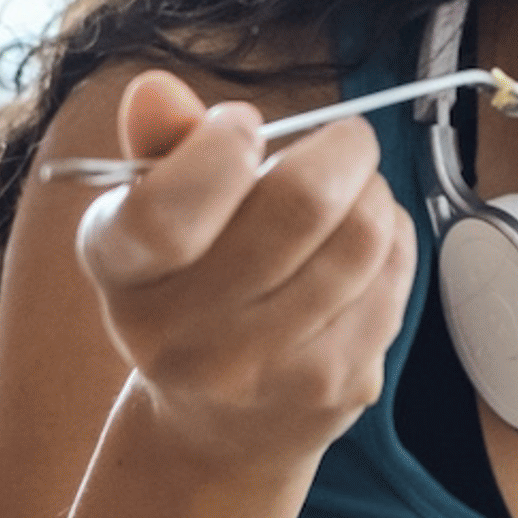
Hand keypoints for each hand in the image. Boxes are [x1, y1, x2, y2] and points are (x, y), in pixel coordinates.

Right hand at [71, 70, 415, 477]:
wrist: (220, 427)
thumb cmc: (190, 292)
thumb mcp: (153, 220)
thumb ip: (160, 146)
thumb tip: (157, 89)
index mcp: (123, 275)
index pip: (166, 212)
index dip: (218, 150)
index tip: (242, 128)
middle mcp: (182, 337)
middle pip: (298, 206)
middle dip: (339, 148)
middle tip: (344, 139)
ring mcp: (265, 371)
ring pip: (361, 237)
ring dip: (373, 193)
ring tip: (355, 192)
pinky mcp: (336, 385)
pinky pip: (394, 276)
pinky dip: (393, 239)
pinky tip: (364, 246)